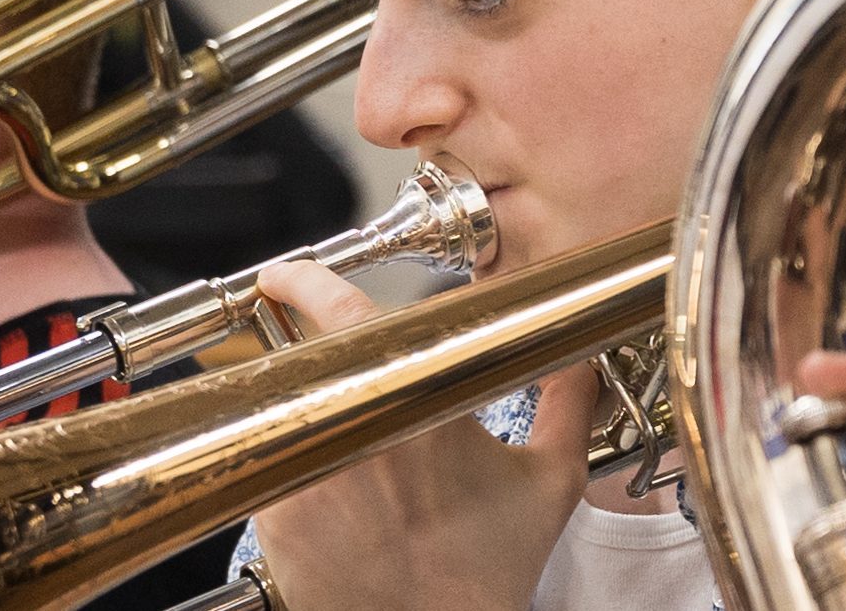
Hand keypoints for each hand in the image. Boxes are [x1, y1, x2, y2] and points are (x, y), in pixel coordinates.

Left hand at [248, 261, 595, 610]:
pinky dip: (286, 464)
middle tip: (313, 355)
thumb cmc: (485, 572)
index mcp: (414, 403)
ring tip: (337, 448)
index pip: (341, 313)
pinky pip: (266, 464)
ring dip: (299, 411)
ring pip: (280, 408)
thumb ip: (566, 406)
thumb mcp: (548, 486)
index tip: (288, 274)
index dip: (305, 281)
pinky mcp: (272, 515)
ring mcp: (301, 473)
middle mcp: (349, 431)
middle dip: (304, 351)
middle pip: (301, 356)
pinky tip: (323, 492)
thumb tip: (579, 360)